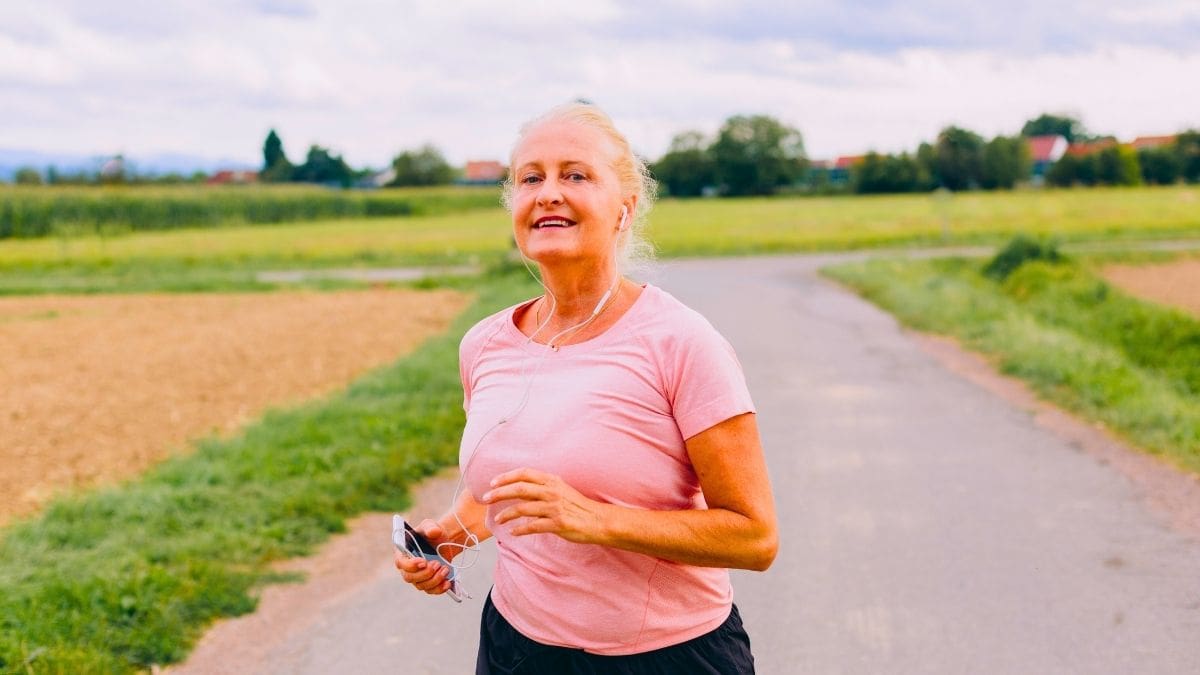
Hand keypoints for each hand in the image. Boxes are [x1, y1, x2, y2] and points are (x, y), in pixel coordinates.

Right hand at [394, 519, 454, 595]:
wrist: (444, 541)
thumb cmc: (433, 532)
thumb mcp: (431, 525)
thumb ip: (431, 527)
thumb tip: (433, 532)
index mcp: (402, 552)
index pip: (400, 563)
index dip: (410, 565)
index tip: (423, 562)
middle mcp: (406, 567)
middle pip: (409, 577)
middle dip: (425, 573)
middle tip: (438, 564)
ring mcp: (417, 577)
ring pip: (421, 586)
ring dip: (434, 580)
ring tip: (446, 569)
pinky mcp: (427, 583)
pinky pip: (431, 590)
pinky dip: (439, 589)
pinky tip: (448, 583)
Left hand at [482, 468, 605, 543]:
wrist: (598, 519)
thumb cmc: (578, 506)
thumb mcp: (561, 489)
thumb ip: (542, 488)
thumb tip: (521, 489)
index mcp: (552, 481)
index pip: (524, 473)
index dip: (506, 477)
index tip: (493, 483)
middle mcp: (551, 491)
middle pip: (519, 489)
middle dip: (499, 493)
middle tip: (486, 499)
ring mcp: (554, 507)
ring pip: (522, 508)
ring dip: (506, 514)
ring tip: (498, 519)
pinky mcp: (557, 523)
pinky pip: (532, 526)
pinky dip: (520, 529)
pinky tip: (513, 532)